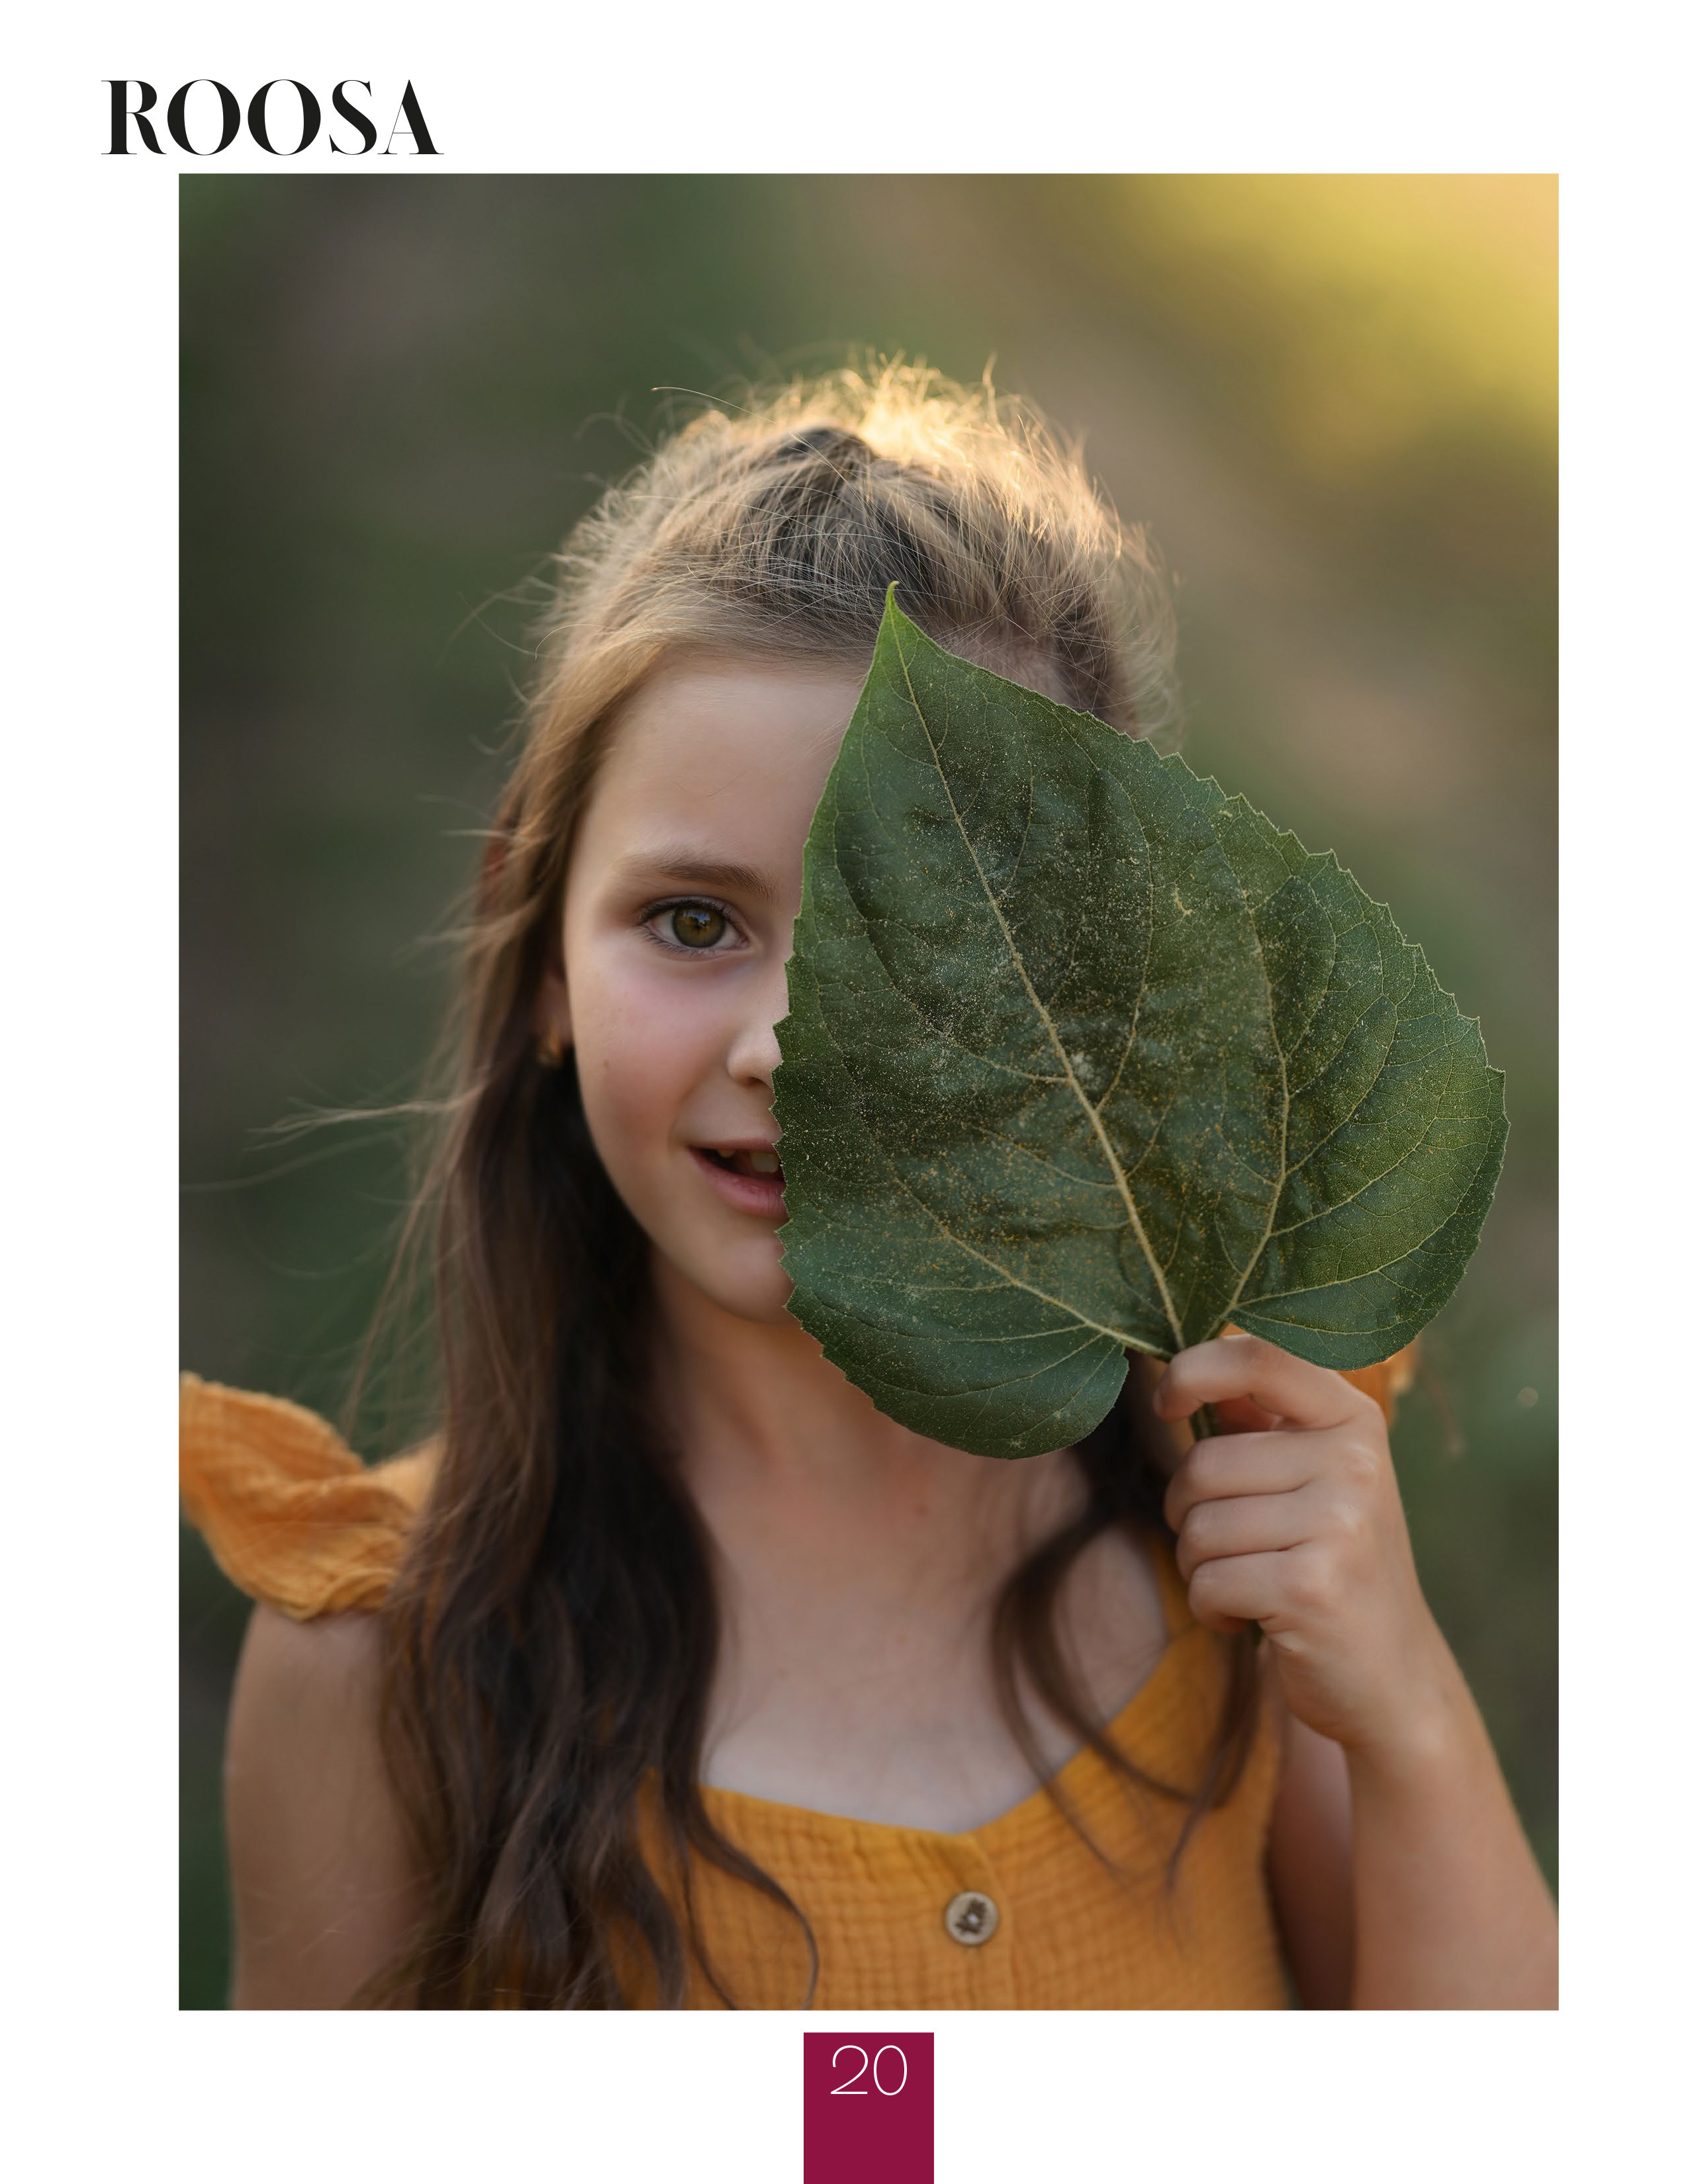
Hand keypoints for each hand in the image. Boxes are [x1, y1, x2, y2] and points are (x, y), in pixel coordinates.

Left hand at [1155, 1334, 1455, 1763]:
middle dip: (1189, 1512)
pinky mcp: (1312, 1587)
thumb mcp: (1313, 1478)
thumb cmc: (1332, 1564)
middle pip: (1203, 1464)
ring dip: (1201, 1567)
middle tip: (1234, 1547)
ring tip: (1251, 1583)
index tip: (1166, 1402)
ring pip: (1198, 1528)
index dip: (1192, 1370)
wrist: (1394, 1678)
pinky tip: (1254, 1619)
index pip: (1259, 1357)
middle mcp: (1354, 1462)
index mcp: (1352, 1420)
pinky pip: (1207, 1582)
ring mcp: (1339, 1524)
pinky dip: (1212, 1609)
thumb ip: (1258, 1422)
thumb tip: (1181, 1364)